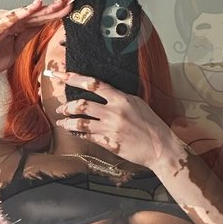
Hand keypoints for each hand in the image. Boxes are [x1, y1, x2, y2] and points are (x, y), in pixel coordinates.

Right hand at [0, 0, 76, 78]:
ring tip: (63, 2)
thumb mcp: (17, 47)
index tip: (70, 7)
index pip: (40, 17)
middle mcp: (11, 18)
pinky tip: (39, 4)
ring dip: (48, 7)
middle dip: (57, 6)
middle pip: (38, 12)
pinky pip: (16, 16)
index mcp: (16, 24)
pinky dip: (27, 10)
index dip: (56, 12)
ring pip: (31, 12)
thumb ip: (28, 36)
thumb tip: (42, 27)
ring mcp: (4, 19)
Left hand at [53, 72, 173, 168]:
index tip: (62, 76)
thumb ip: (120, 98)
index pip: (94, 84)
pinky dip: (77, 134)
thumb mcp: (138, 104)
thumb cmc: (152, 125)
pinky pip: (87, 137)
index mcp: (122, 99)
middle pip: (82, 104)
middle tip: (61, 108)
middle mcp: (115, 112)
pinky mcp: (110, 143)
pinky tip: (74, 133)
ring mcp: (111, 128)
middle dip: (67, 106)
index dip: (74, 79)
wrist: (161, 148)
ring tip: (62, 122)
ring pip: (80, 122)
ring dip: (67, 122)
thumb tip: (104, 92)